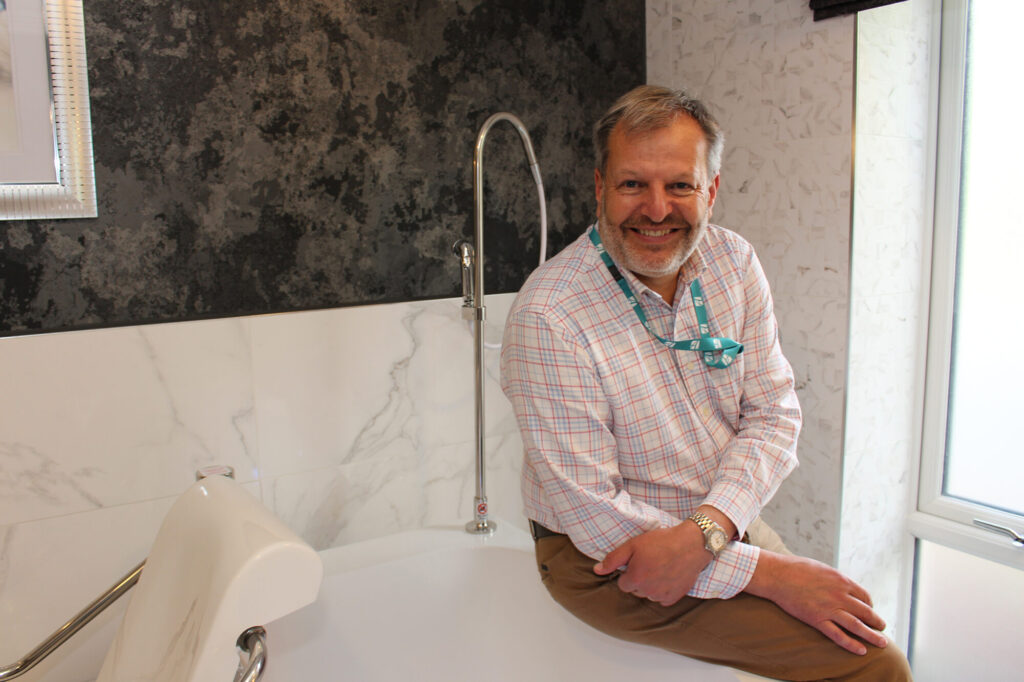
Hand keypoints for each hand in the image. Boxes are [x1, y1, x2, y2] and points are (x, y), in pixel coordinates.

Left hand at [593, 523, 711, 605]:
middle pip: (635, 590)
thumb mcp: (633, 545)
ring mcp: (662, 596)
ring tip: (659, 567)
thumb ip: (613, 559)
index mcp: (635, 579)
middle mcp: (647, 591)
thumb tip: (597, 570)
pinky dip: (663, 590)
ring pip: (648, 595)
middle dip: (639, 579)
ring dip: (650, 585)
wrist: (691, 544)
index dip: (628, 572)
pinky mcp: (674, 597)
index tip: (637, 562)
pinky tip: (668, 576)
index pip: (622, 584)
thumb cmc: (661, 542)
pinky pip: (662, 599)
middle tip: (649, 563)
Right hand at [746, 551, 887, 655]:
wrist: (778, 575)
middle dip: (876, 621)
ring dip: (872, 635)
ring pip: (857, 626)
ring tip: (882, 642)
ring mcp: (829, 609)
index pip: (865, 597)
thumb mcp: (822, 568)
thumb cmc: (797, 568)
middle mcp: (840, 595)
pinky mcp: (817, 620)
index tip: (869, 610)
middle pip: (866, 612)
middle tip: (882, 628)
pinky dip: (852, 644)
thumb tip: (841, 585)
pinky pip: (838, 635)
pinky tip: (861, 650)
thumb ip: (835, 579)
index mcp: (842, 581)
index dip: (870, 605)